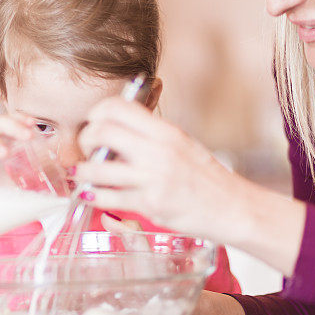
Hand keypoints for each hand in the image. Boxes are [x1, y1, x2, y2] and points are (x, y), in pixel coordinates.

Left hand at [76, 98, 307, 275]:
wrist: (234, 208)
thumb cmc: (208, 179)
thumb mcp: (183, 145)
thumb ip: (153, 136)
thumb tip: (118, 130)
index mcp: (166, 131)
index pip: (118, 106)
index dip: (97, 113)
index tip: (94, 124)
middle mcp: (159, 150)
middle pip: (102, 130)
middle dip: (84, 139)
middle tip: (86, 150)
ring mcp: (154, 177)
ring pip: (97, 167)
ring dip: (81, 171)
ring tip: (81, 175)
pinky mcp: (151, 204)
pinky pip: (108, 197)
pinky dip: (92, 196)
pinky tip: (90, 195)